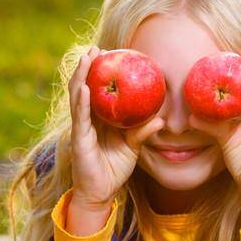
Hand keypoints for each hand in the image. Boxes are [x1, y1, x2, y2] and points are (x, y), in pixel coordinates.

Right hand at [67, 46, 163, 211]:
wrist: (101, 192)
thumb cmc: (115, 167)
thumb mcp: (133, 147)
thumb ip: (143, 132)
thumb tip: (162, 120)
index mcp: (99, 118)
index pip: (98, 90)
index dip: (100, 72)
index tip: (108, 53)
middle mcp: (87, 119)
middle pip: (84, 87)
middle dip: (88, 67)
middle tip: (96, 48)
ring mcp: (81, 127)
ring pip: (78, 96)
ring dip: (81, 76)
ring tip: (87, 58)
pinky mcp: (78, 139)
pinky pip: (80, 117)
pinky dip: (81, 101)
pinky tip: (84, 88)